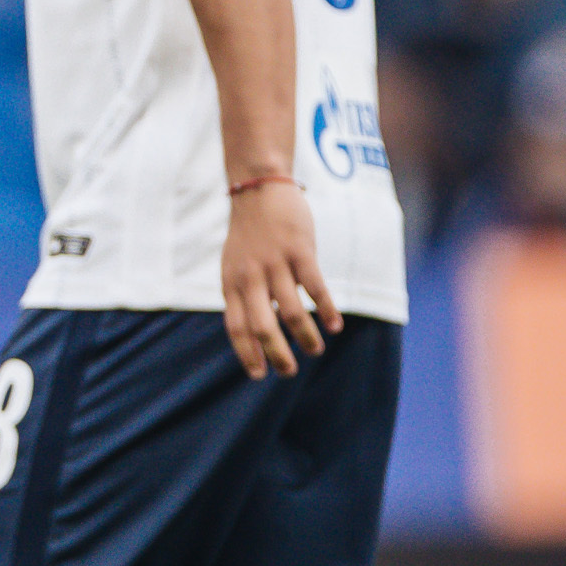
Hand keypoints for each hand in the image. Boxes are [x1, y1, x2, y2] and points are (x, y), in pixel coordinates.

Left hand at [221, 181, 342, 378]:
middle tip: (289, 372)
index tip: (258, 375)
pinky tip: (334, 326)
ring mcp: (275, 264)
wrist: (258, 191)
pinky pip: (315, 287)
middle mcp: (250, 277)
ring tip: (315, 350)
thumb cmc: (248, 235)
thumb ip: (242, 295)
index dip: (247, 353)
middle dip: (276, 353)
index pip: (236, 327)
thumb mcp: (233, 266)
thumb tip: (254, 331)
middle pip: (262, 325)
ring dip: (305, 335)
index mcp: (232, 284)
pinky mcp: (299, 252)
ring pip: (290, 311)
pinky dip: (325, 309)